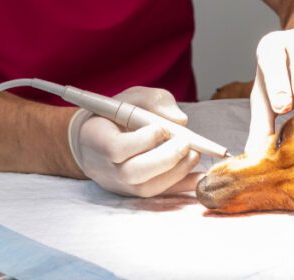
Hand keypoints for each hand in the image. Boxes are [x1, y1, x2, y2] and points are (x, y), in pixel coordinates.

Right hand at [68, 86, 202, 196]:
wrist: (91, 143)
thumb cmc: (113, 116)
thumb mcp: (130, 98)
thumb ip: (154, 101)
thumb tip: (181, 120)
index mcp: (97, 139)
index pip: (116, 148)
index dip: (141, 141)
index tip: (161, 128)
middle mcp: (106, 167)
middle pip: (132, 173)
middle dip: (164, 159)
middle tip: (186, 143)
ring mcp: (120, 183)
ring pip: (146, 188)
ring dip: (175, 173)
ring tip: (194, 154)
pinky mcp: (135, 192)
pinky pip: (159, 195)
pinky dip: (182, 187)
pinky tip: (201, 177)